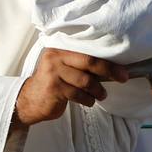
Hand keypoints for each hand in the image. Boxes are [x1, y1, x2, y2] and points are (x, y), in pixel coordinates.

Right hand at [14, 48, 128, 126]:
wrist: (28, 101)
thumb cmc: (52, 85)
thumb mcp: (62, 68)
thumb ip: (79, 64)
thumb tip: (111, 68)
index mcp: (59, 49)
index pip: (88, 52)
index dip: (108, 61)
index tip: (123, 70)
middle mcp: (54, 58)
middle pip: (89, 62)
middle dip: (109, 71)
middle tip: (122, 79)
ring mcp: (53, 73)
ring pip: (85, 80)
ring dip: (97, 90)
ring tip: (100, 95)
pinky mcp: (54, 89)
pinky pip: (78, 94)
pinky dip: (87, 100)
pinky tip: (87, 101)